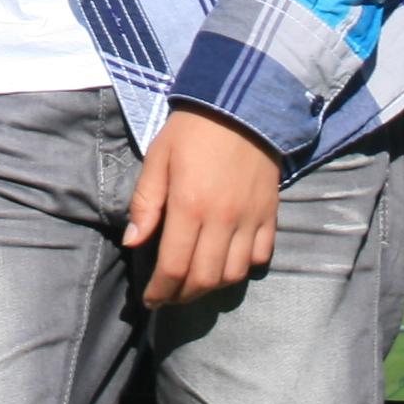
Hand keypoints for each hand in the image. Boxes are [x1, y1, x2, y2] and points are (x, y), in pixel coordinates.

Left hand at [125, 107, 281, 306]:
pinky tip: (227, 263)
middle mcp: (222, 219)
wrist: (241, 104)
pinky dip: (243, 268)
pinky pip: (260, 256)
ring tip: (195, 284)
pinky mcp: (269, 214)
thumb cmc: (191, 130)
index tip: (151, 300)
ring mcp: (249, 219)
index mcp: (189, 205)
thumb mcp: (158, 159)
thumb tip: (134, 243)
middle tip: (169, 297)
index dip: (160, 291)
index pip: (174, 267)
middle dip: (183, 296)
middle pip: (204, 279)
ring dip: (212, 287)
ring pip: (233, 274)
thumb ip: (145, 203)